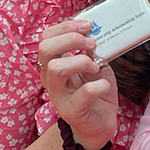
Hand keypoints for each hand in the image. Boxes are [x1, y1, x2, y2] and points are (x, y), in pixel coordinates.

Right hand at [39, 19, 118, 149]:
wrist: (99, 123)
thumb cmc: (95, 91)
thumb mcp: (94, 64)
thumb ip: (91, 50)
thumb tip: (95, 32)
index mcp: (54, 64)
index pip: (46, 38)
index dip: (65, 27)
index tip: (87, 26)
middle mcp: (50, 79)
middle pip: (45, 49)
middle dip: (71, 39)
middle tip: (91, 44)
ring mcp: (58, 95)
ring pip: (56, 68)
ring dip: (81, 61)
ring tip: (95, 67)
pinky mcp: (72, 111)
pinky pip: (84, 92)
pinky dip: (100, 85)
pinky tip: (104, 86)